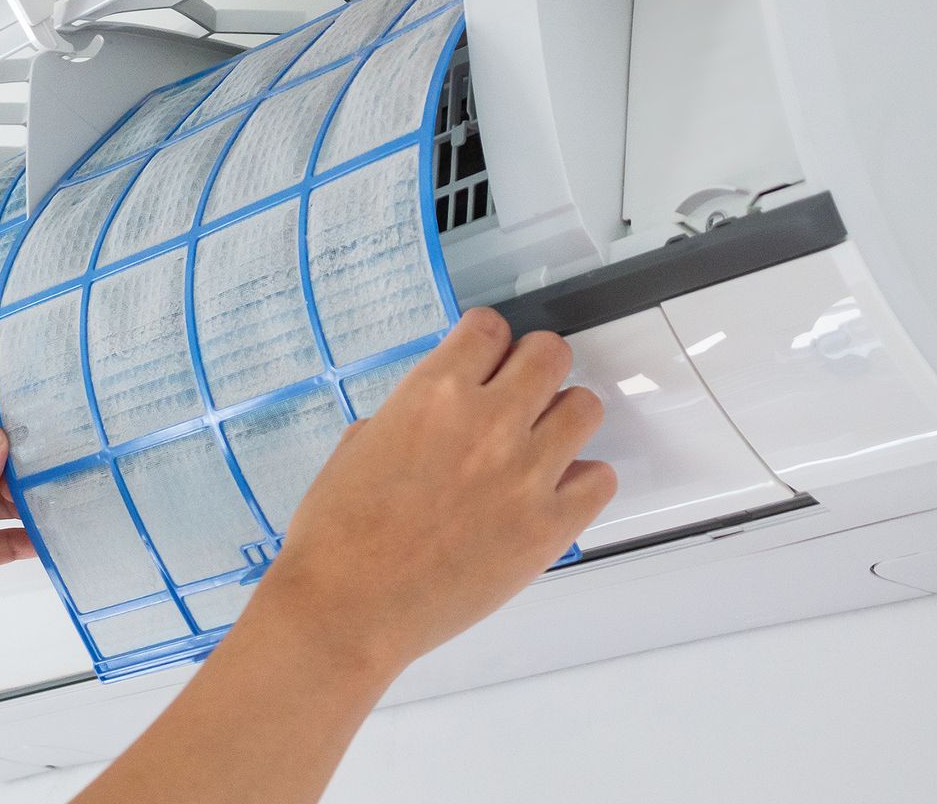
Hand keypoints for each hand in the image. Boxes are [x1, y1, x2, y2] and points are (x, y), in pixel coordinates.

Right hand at [251, 309, 615, 684]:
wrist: (347, 608)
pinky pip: (600, 479)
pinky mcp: (549, 528)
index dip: (488, 343)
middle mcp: (488, 422)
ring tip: (539, 445)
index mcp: (433, 393)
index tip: (486, 360)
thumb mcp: (358, 446)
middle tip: (519, 396)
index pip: (490, 327)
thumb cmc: (337, 536)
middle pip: (550, 353)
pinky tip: (551, 493)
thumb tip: (433, 417)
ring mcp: (526, 474)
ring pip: (585, 407)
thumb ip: (407, 416)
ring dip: (562, 419)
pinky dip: (581, 481)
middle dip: (534, 368)